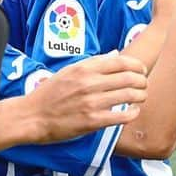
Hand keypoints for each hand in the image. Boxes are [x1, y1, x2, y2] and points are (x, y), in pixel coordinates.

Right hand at [0, 53, 147, 145]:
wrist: (31, 116)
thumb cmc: (49, 94)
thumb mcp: (68, 71)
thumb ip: (92, 64)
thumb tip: (114, 54)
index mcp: (84, 68)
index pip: (121, 61)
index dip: (137, 66)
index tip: (141, 71)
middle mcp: (89, 83)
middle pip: (129, 77)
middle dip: (142, 81)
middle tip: (144, 86)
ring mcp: (91, 102)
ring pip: (129, 95)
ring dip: (141, 96)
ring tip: (141, 98)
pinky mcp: (92, 121)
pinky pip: (122, 116)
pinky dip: (133, 113)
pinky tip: (133, 112)